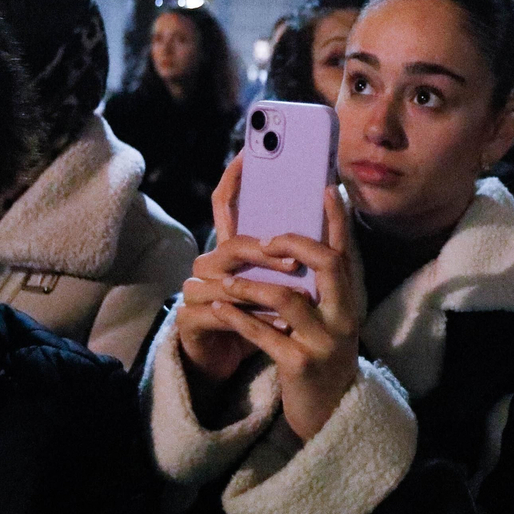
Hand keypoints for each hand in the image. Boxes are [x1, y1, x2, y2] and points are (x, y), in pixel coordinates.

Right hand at [175, 154, 296, 384]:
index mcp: (229, 249)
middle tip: (294, 259)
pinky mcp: (189, 319)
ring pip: (227, 280)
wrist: (224, 359)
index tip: (249, 154)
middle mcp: (208, 264)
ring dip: (264, 289)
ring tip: (296, 294)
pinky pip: (221, 314)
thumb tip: (324, 214)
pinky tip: (276, 323)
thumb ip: (292, 253)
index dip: (233, 179)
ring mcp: (193, 290)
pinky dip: (251, 319)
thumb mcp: (277, 282)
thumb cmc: (255, 317)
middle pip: (233, 245)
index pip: (224, 204)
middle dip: (266, 250)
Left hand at [207, 188, 359, 441]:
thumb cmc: (318, 362)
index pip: (345, 252)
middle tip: (266, 240)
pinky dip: (239, 320)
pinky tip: (219, 310)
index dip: (336, 219)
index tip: (325, 188)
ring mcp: (324, 343)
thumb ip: (315, 292)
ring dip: (253, 285)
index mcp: (348, 303)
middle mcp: (343, 318)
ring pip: (289, 300)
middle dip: (296, 244)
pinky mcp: (301, 366)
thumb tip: (293, 254)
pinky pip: (265, 335)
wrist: (328, 417)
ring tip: (227, 282)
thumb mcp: (325, 324)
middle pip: (329, 265)